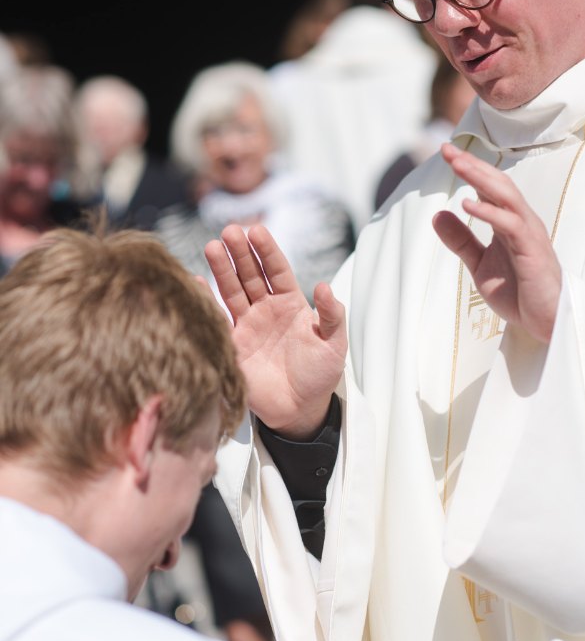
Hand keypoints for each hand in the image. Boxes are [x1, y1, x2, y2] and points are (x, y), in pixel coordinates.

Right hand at [205, 224, 346, 438]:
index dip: (267, 250)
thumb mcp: (334, 344)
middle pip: (250, 274)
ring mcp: (247, 325)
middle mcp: (266, 309)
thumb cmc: (319, 375)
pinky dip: (205, 301)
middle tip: (229, 230)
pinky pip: (217, 319)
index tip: (256, 230)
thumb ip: (331, 315)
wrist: (300, 410)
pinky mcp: (232, 345)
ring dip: (222, 269)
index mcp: (291, 303)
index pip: (277, 269)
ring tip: (211, 246)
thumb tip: (324, 286)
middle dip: (240, 252)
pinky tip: (195, 282)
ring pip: (232, 291)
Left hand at [432, 142, 561, 343]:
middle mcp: (521, 220)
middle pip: (497, 183)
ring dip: (480, 178)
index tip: (445, 152)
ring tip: (456, 165)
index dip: (469, 168)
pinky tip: (467, 204)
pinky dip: (489, 212)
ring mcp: (529, 232)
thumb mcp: (479, 265)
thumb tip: (437, 215)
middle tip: (447, 150)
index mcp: (509, 221)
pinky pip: (510, 224)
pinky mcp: (532, 249)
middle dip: (472, 164)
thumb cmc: (518, 292)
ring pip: (506, 195)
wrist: (545, 321)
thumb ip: (460, 240)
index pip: (488, 186)